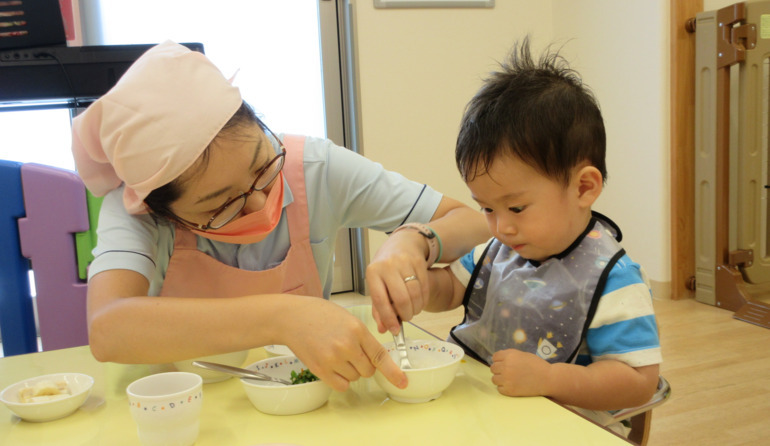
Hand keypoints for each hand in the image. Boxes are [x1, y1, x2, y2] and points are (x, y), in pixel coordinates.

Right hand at [282, 299, 406, 391]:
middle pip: (368, 370)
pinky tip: (332, 366)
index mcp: (357, 329)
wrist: (292, 317)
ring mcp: (333, 359)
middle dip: (364, 364)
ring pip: (355, 377)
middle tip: (350, 352)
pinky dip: (340, 379)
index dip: (393, 371)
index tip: (402, 382)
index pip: (380, 355)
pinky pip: (341, 385)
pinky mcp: (320, 369)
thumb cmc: (320, 314)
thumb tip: (375, 356)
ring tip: (336, 354)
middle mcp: (347, 345)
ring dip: (350, 371)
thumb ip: (362, 336)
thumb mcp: (347, 318)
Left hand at [366, 230, 430, 333]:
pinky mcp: (419, 262)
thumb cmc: (386, 268)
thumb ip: (379, 308)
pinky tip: (419, 302)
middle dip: (406, 314)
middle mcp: (388, 266)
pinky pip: (424, 288)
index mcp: (373, 273)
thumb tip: (383, 329)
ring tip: (412, 311)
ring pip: (415, 294)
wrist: (401, 244)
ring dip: (416, 309)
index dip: (388, 318)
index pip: (381, 300)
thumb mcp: (377, 284)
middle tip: (406, 318)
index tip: (395, 330)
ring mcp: (405, 262)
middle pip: (401, 299)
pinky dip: (423, 300)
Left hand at [490, 349, 550, 396]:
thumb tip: (497, 359)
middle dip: (499, 369)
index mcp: (509, 355)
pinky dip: (504, 388)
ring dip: (500, 379)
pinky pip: (499, 389)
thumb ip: (510, 356)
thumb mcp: (522, 355)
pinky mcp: (509, 390)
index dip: (499, 360)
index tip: (504, 363)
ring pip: (494, 379)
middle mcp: (506, 366)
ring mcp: (506, 379)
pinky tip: (513, 385)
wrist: (548, 379)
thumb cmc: (537, 365)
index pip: (495, 357)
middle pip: (493, 368)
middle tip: (509, 372)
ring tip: (510, 379)